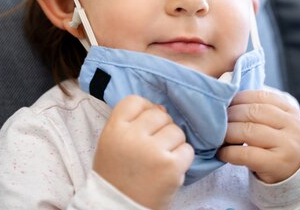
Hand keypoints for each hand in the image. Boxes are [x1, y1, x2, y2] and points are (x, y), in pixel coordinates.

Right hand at [93, 95, 193, 209]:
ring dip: (173, 143)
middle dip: (161, 128)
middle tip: (154, 146)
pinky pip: (187, 149)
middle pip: (159, 115)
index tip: (145, 125)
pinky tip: (170, 168)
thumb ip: (131, 122)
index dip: (144, 109)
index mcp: (114, 129)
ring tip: (161, 158)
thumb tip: (161, 109)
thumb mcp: (112, 142)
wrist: (118, 207)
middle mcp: (132, 137)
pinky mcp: (171, 166)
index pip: (135, 101)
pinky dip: (182, 158)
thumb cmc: (116, 173)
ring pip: (176, 131)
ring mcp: (153, 151)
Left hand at [217, 90, 299, 183]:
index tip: (225, 104)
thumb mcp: (279, 122)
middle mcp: (293, 126)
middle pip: (253, 112)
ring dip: (227, 132)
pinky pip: (246, 154)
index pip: (260, 96)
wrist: (298, 173)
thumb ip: (259, 109)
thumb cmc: (279, 143)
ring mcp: (287, 145)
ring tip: (217, 136)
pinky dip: (229, 152)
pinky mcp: (277, 164)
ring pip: (248, 131)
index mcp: (291, 111)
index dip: (238, 98)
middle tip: (215, 120)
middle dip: (230, 115)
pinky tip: (222, 153)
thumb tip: (226, 100)